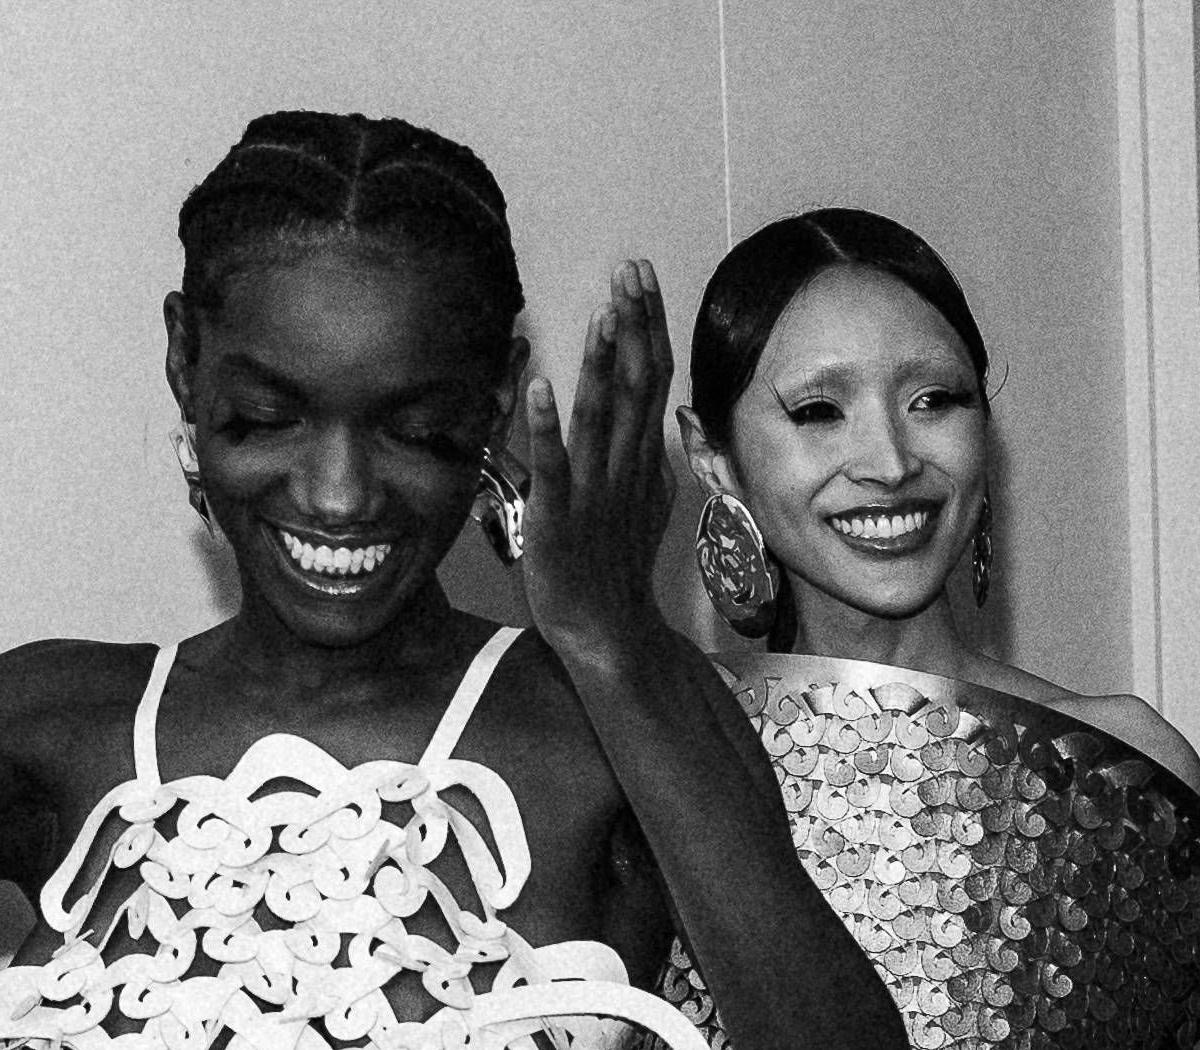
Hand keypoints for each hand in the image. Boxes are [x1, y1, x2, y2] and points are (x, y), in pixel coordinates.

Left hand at [518, 259, 674, 660]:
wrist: (609, 629)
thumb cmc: (617, 567)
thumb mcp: (643, 504)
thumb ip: (648, 459)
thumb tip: (660, 425)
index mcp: (642, 458)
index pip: (652, 376)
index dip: (647, 324)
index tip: (639, 278)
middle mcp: (624, 466)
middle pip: (638, 383)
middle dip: (635, 324)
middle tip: (630, 271)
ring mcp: (593, 490)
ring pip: (602, 416)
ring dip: (602, 363)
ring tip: (602, 314)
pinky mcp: (556, 516)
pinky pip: (552, 465)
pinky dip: (546, 426)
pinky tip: (539, 385)